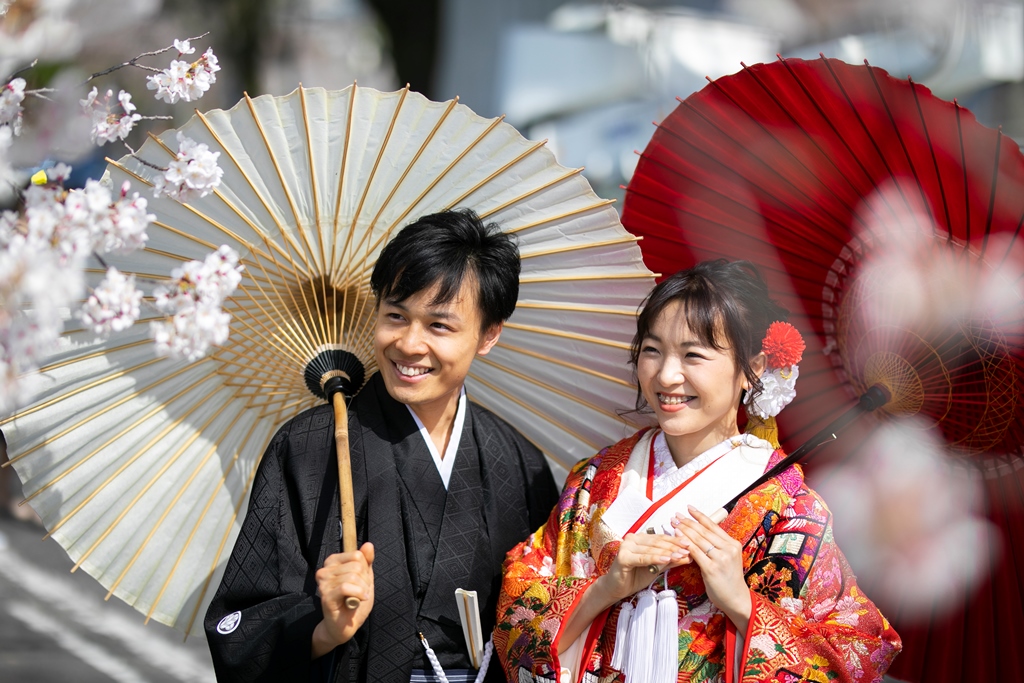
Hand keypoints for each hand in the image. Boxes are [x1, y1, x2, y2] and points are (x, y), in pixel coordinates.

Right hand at [312, 542, 374, 657]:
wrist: (345, 626)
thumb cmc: (354, 601)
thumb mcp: (365, 578)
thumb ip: (366, 562)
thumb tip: (368, 545)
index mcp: (332, 562)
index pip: (357, 555)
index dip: (365, 570)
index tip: (360, 582)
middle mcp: (324, 570)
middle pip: (356, 565)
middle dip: (364, 581)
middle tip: (359, 593)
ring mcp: (323, 584)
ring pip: (353, 576)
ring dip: (362, 590)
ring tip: (356, 598)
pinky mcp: (325, 596)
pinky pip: (346, 587)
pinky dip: (357, 594)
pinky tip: (357, 601)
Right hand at [595, 531, 689, 603]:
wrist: (616, 589)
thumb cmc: (635, 577)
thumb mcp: (656, 568)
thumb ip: (670, 561)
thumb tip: (688, 556)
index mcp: (640, 538)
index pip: (661, 538)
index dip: (675, 541)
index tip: (690, 544)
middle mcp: (632, 539)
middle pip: (657, 542)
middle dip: (674, 546)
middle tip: (688, 550)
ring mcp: (626, 546)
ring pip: (651, 549)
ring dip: (667, 552)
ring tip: (681, 555)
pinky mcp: (623, 557)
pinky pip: (643, 558)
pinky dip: (655, 558)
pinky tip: (667, 559)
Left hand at [670, 506, 750, 629]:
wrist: (737, 599)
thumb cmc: (730, 579)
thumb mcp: (728, 558)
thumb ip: (718, 546)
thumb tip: (700, 533)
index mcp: (733, 544)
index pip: (713, 526)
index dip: (700, 516)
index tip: (689, 508)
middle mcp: (728, 549)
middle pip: (704, 531)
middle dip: (688, 522)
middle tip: (676, 515)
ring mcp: (720, 559)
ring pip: (698, 540)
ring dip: (684, 530)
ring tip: (673, 523)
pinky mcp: (711, 569)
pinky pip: (695, 553)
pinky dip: (685, 544)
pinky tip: (677, 537)